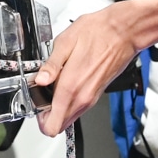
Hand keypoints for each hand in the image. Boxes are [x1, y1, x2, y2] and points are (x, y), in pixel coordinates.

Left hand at [34, 4, 137, 135]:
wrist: (122, 32)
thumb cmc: (97, 32)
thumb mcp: (65, 42)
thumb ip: (50, 65)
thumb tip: (39, 80)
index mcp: (70, 87)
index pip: (51, 126)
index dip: (38, 118)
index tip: (35, 101)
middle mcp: (82, 98)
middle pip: (59, 125)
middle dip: (46, 113)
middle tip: (41, 91)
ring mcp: (91, 98)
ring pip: (69, 117)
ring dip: (57, 106)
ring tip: (53, 82)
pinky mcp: (96, 94)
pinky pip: (78, 107)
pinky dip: (68, 100)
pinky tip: (66, 79)